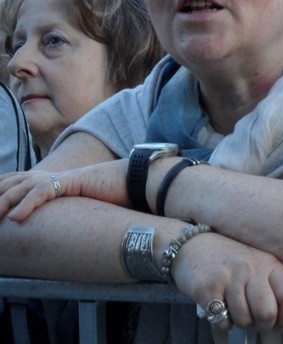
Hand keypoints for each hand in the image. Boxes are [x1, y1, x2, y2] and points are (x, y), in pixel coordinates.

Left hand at [0, 160, 128, 220]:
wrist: (143, 182)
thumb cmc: (122, 196)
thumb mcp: (90, 207)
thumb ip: (74, 214)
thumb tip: (70, 232)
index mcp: (61, 180)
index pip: (23, 179)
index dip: (5, 187)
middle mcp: (59, 176)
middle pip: (17, 181)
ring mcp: (65, 177)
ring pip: (24, 186)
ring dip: (5, 201)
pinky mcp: (74, 181)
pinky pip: (44, 190)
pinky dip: (27, 203)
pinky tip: (15, 217)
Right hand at [172, 231, 282, 331]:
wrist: (192, 247)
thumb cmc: (232, 262)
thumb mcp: (261, 272)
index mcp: (270, 263)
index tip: (280, 321)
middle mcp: (252, 267)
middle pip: (267, 313)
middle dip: (263, 325)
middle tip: (255, 319)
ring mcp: (229, 276)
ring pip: (244, 320)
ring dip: (240, 322)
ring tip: (234, 308)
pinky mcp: (207, 287)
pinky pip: (222, 320)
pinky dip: (222, 322)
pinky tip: (219, 306)